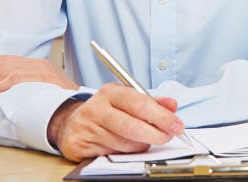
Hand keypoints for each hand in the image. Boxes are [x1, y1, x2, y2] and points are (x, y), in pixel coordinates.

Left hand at [0, 55, 78, 111]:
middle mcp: (38, 64)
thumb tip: (0, 98)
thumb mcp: (45, 91)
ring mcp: (41, 69)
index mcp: (37, 65)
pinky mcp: (42, 77)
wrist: (80, 107)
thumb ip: (27, 88)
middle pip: (0, 65)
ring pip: (3, 71)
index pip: (3, 61)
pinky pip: (12, 79)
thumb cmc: (62, 104)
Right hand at [48, 83, 184, 161]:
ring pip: (123, 144)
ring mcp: (86, 128)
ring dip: (141, 145)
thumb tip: (172, 105)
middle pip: (131, 126)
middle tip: (168, 137)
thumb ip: (152, 102)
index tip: (176, 125)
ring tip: (145, 140)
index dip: (161, 116)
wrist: (71, 122)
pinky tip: (126, 146)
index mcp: (110, 92)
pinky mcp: (79, 146)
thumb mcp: (127, 99)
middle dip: (155, 134)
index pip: (139, 103)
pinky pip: (111, 155)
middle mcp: (96, 108)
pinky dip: (125, 153)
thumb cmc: (107, 110)